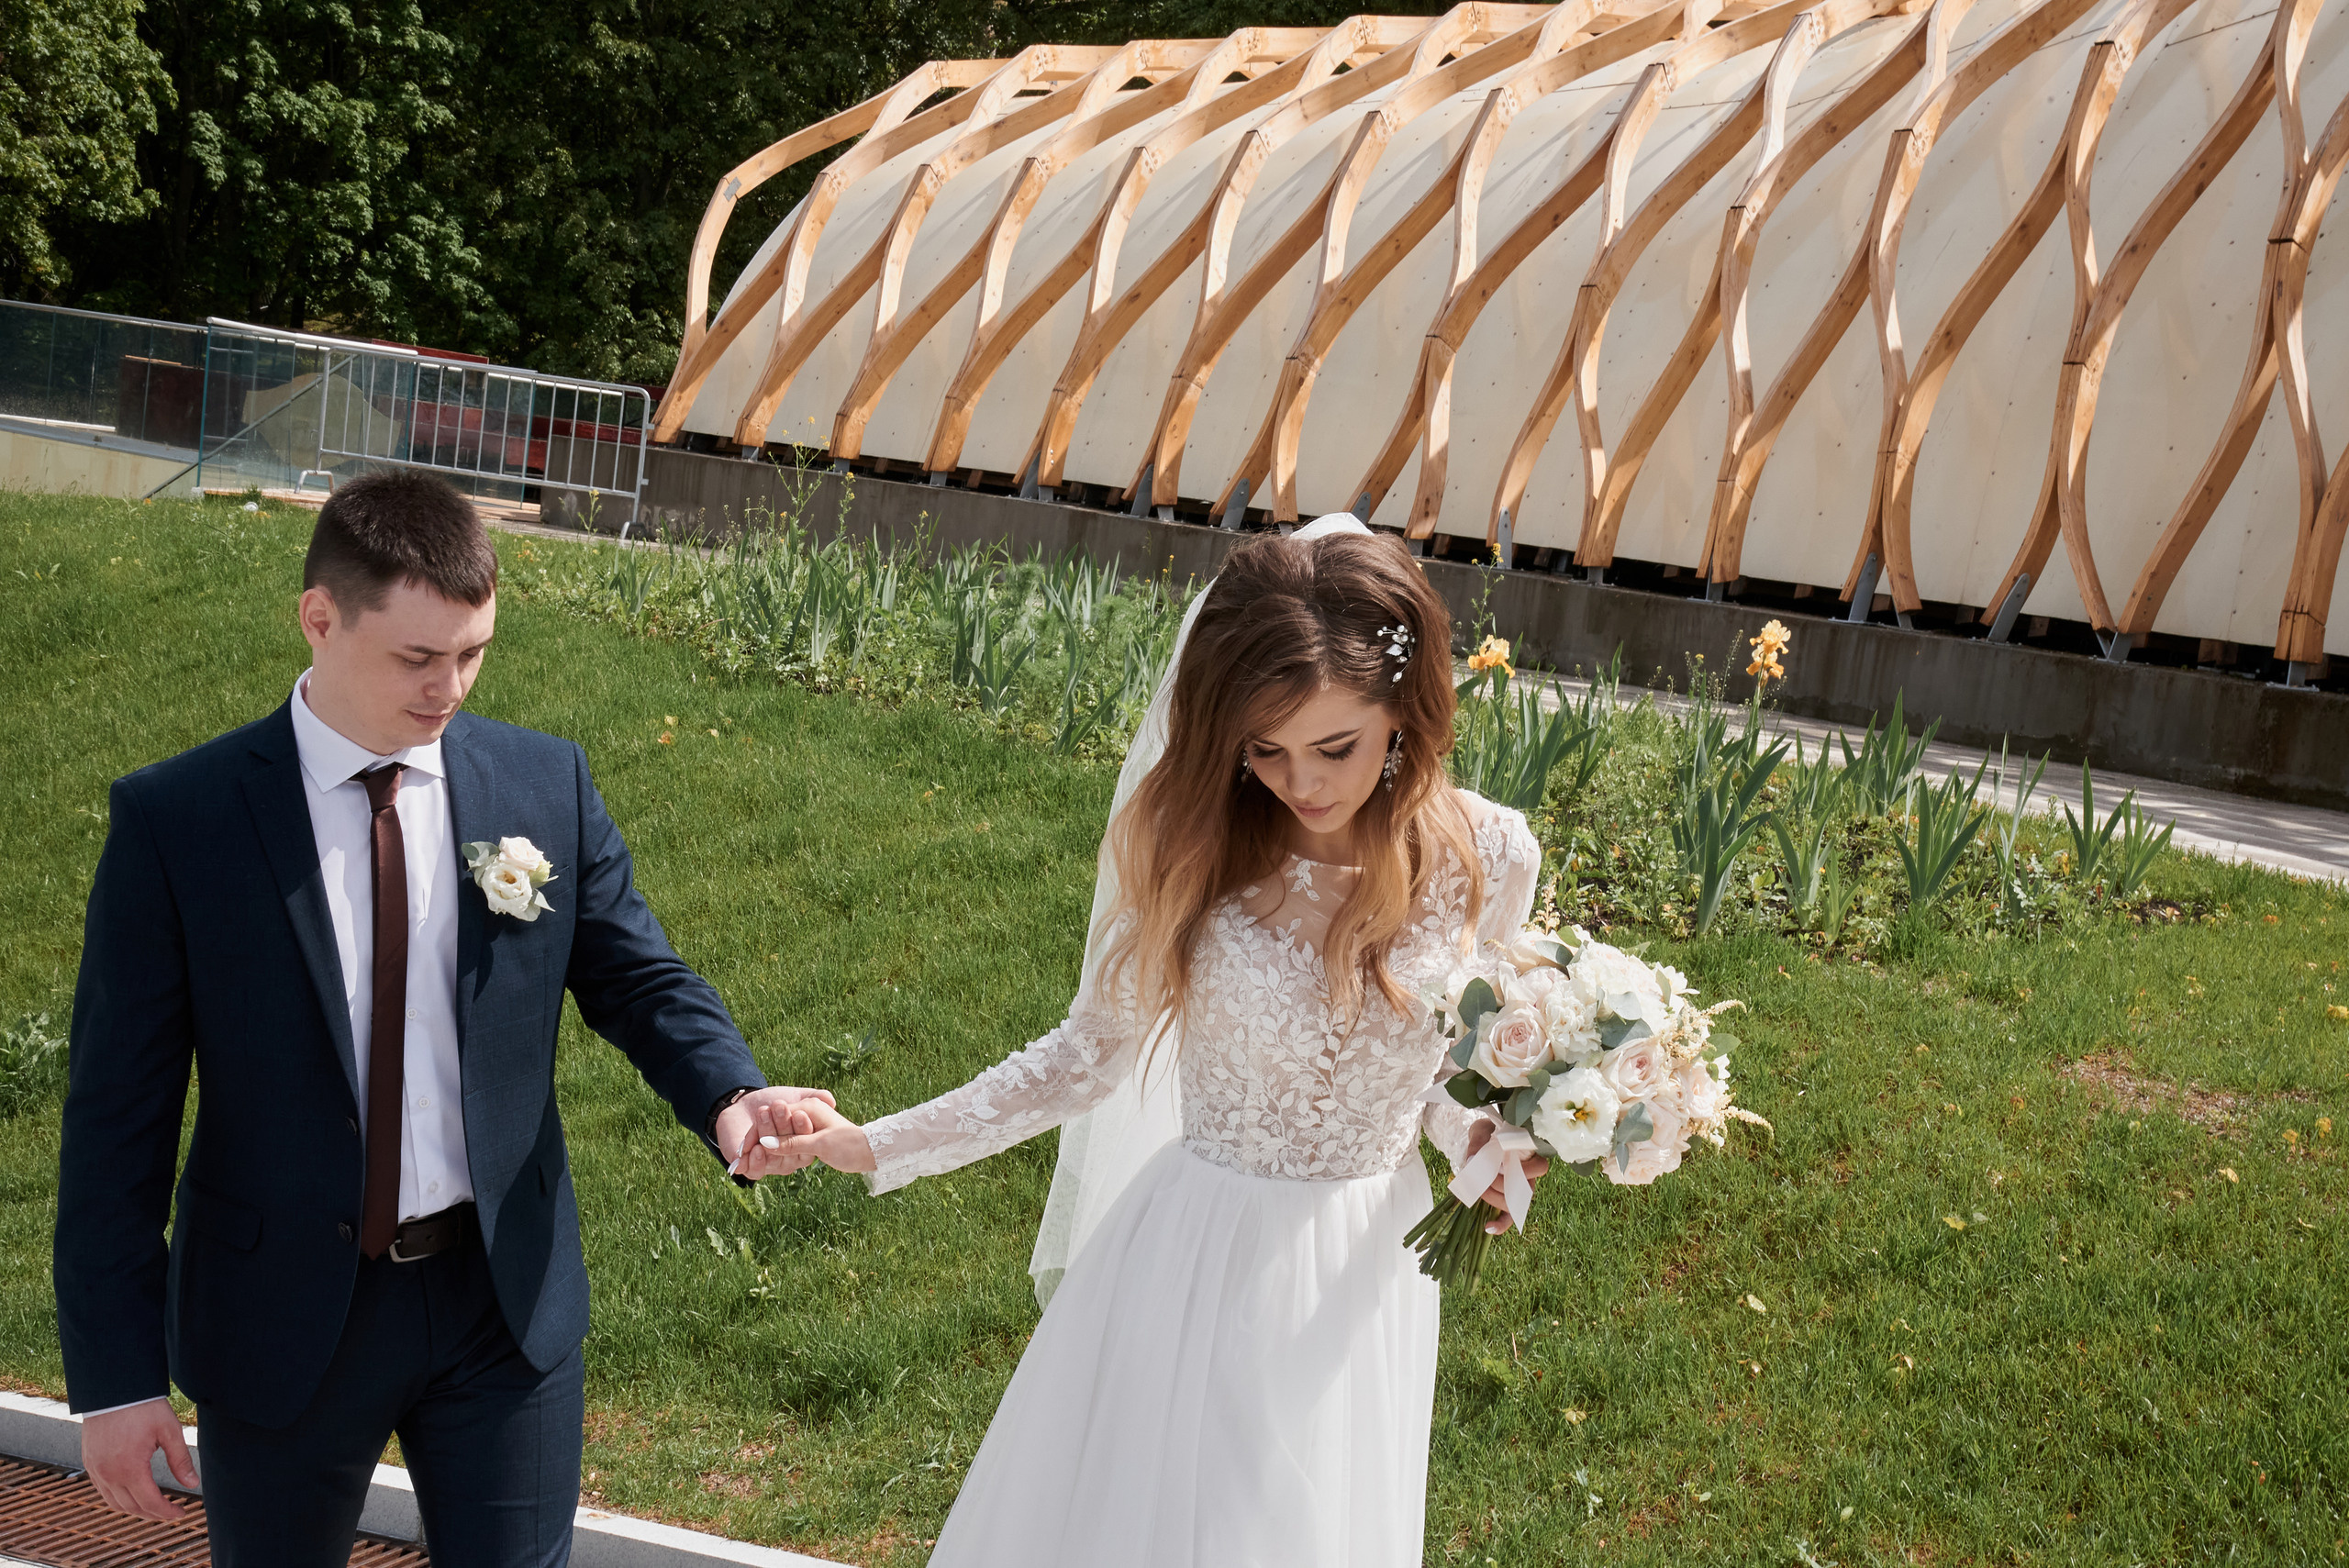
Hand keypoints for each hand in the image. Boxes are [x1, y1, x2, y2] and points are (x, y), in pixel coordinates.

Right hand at [82, 1398, 197, 1519]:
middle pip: (132, 1507)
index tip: (182, 1514)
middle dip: (154, 1514)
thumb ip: (180, 1460)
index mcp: (129, 1468)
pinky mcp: (89, 1463)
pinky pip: (103, 1491)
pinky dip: (119, 1498)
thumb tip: (192, 1484)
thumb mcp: (169, 1431)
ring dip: (135, 1509)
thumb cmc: (143, 1407)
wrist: (113, 1389)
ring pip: (115, 1503)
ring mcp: (95, 1470)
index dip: (167, 1512)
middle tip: (172, 1512)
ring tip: (156, 1506)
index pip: (150, 1502)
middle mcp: (108, 1474)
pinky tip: (134, 1493)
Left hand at [715, 1085, 836, 1168]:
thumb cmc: (772, 1102)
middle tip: (778, 1105)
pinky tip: (755, 1148)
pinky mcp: (752, 1168)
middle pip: (789, 1148)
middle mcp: (789, 1158)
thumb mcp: (795, 1096)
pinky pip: (756, 1172)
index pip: (807, 1139)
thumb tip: (831, 1101)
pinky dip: (754, 1162)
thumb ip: (815, 1097)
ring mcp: (772, 1164)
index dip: (803, 1128)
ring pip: (772, 1157)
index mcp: (804, 1144)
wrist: (742, 1106)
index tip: (798, 1113)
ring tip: (763, 1113)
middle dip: (783, 1126)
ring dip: (767, 1134)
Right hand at [736, 1099, 876, 1178]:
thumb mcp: (820, 1144)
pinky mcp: (809, 1137)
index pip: (773, 1122)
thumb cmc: (849, 1144)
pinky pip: (787, 1143)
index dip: (756, 1138)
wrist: (871, 1151)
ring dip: (765, 1148)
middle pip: (773, 1128)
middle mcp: (805, 1114)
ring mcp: (806, 1125)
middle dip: (756, 1142)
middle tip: (739, 1158)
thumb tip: (766, 1144)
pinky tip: (765, 1161)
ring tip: (747, 1162)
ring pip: (779, 1136)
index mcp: (807, 1108)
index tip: (741, 1153)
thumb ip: (792, 1143)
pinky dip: (777, 1151)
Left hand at [1466, 1118, 1547, 1234]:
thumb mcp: (1482, 1129)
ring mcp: (1519, 1191)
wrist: (1482, 1141)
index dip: (1524, 1170)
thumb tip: (1474, 1158)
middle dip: (1501, 1184)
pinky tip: (1488, 1227)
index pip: (1540, 1167)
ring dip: (1494, 1198)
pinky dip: (1500, 1224)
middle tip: (1483, 1175)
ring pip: (1514, 1203)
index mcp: (1529, 1157)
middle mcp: (1528, 1176)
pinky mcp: (1508, 1201)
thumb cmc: (1488, 1133)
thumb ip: (1479, 1139)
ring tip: (1478, 1188)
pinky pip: (1509, 1218)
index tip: (1502, 1163)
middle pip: (1525, 1190)